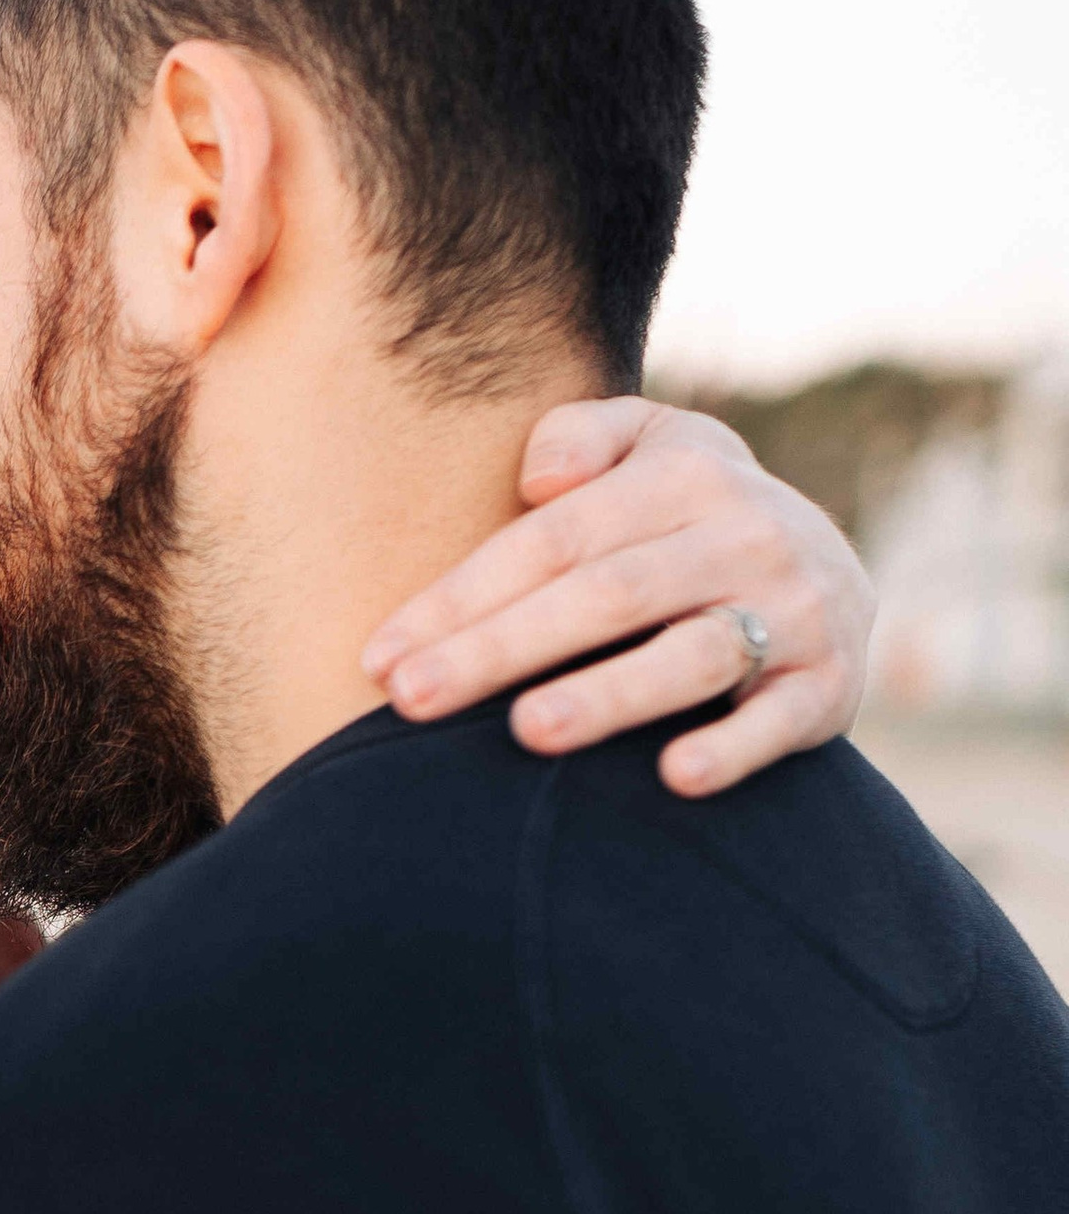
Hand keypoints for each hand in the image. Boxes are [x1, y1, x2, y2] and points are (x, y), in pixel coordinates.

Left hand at [361, 398, 874, 796]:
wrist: (832, 572)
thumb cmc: (691, 519)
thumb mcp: (652, 447)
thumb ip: (585, 436)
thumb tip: (538, 475)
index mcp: (689, 476)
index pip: (554, 541)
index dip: (464, 597)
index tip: (382, 657)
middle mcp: (747, 536)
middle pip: (606, 596)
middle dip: (502, 648)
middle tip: (412, 700)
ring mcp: (794, 612)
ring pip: (691, 656)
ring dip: (609, 695)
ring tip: (528, 731)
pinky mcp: (830, 686)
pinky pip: (780, 720)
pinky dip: (735, 748)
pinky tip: (676, 777)